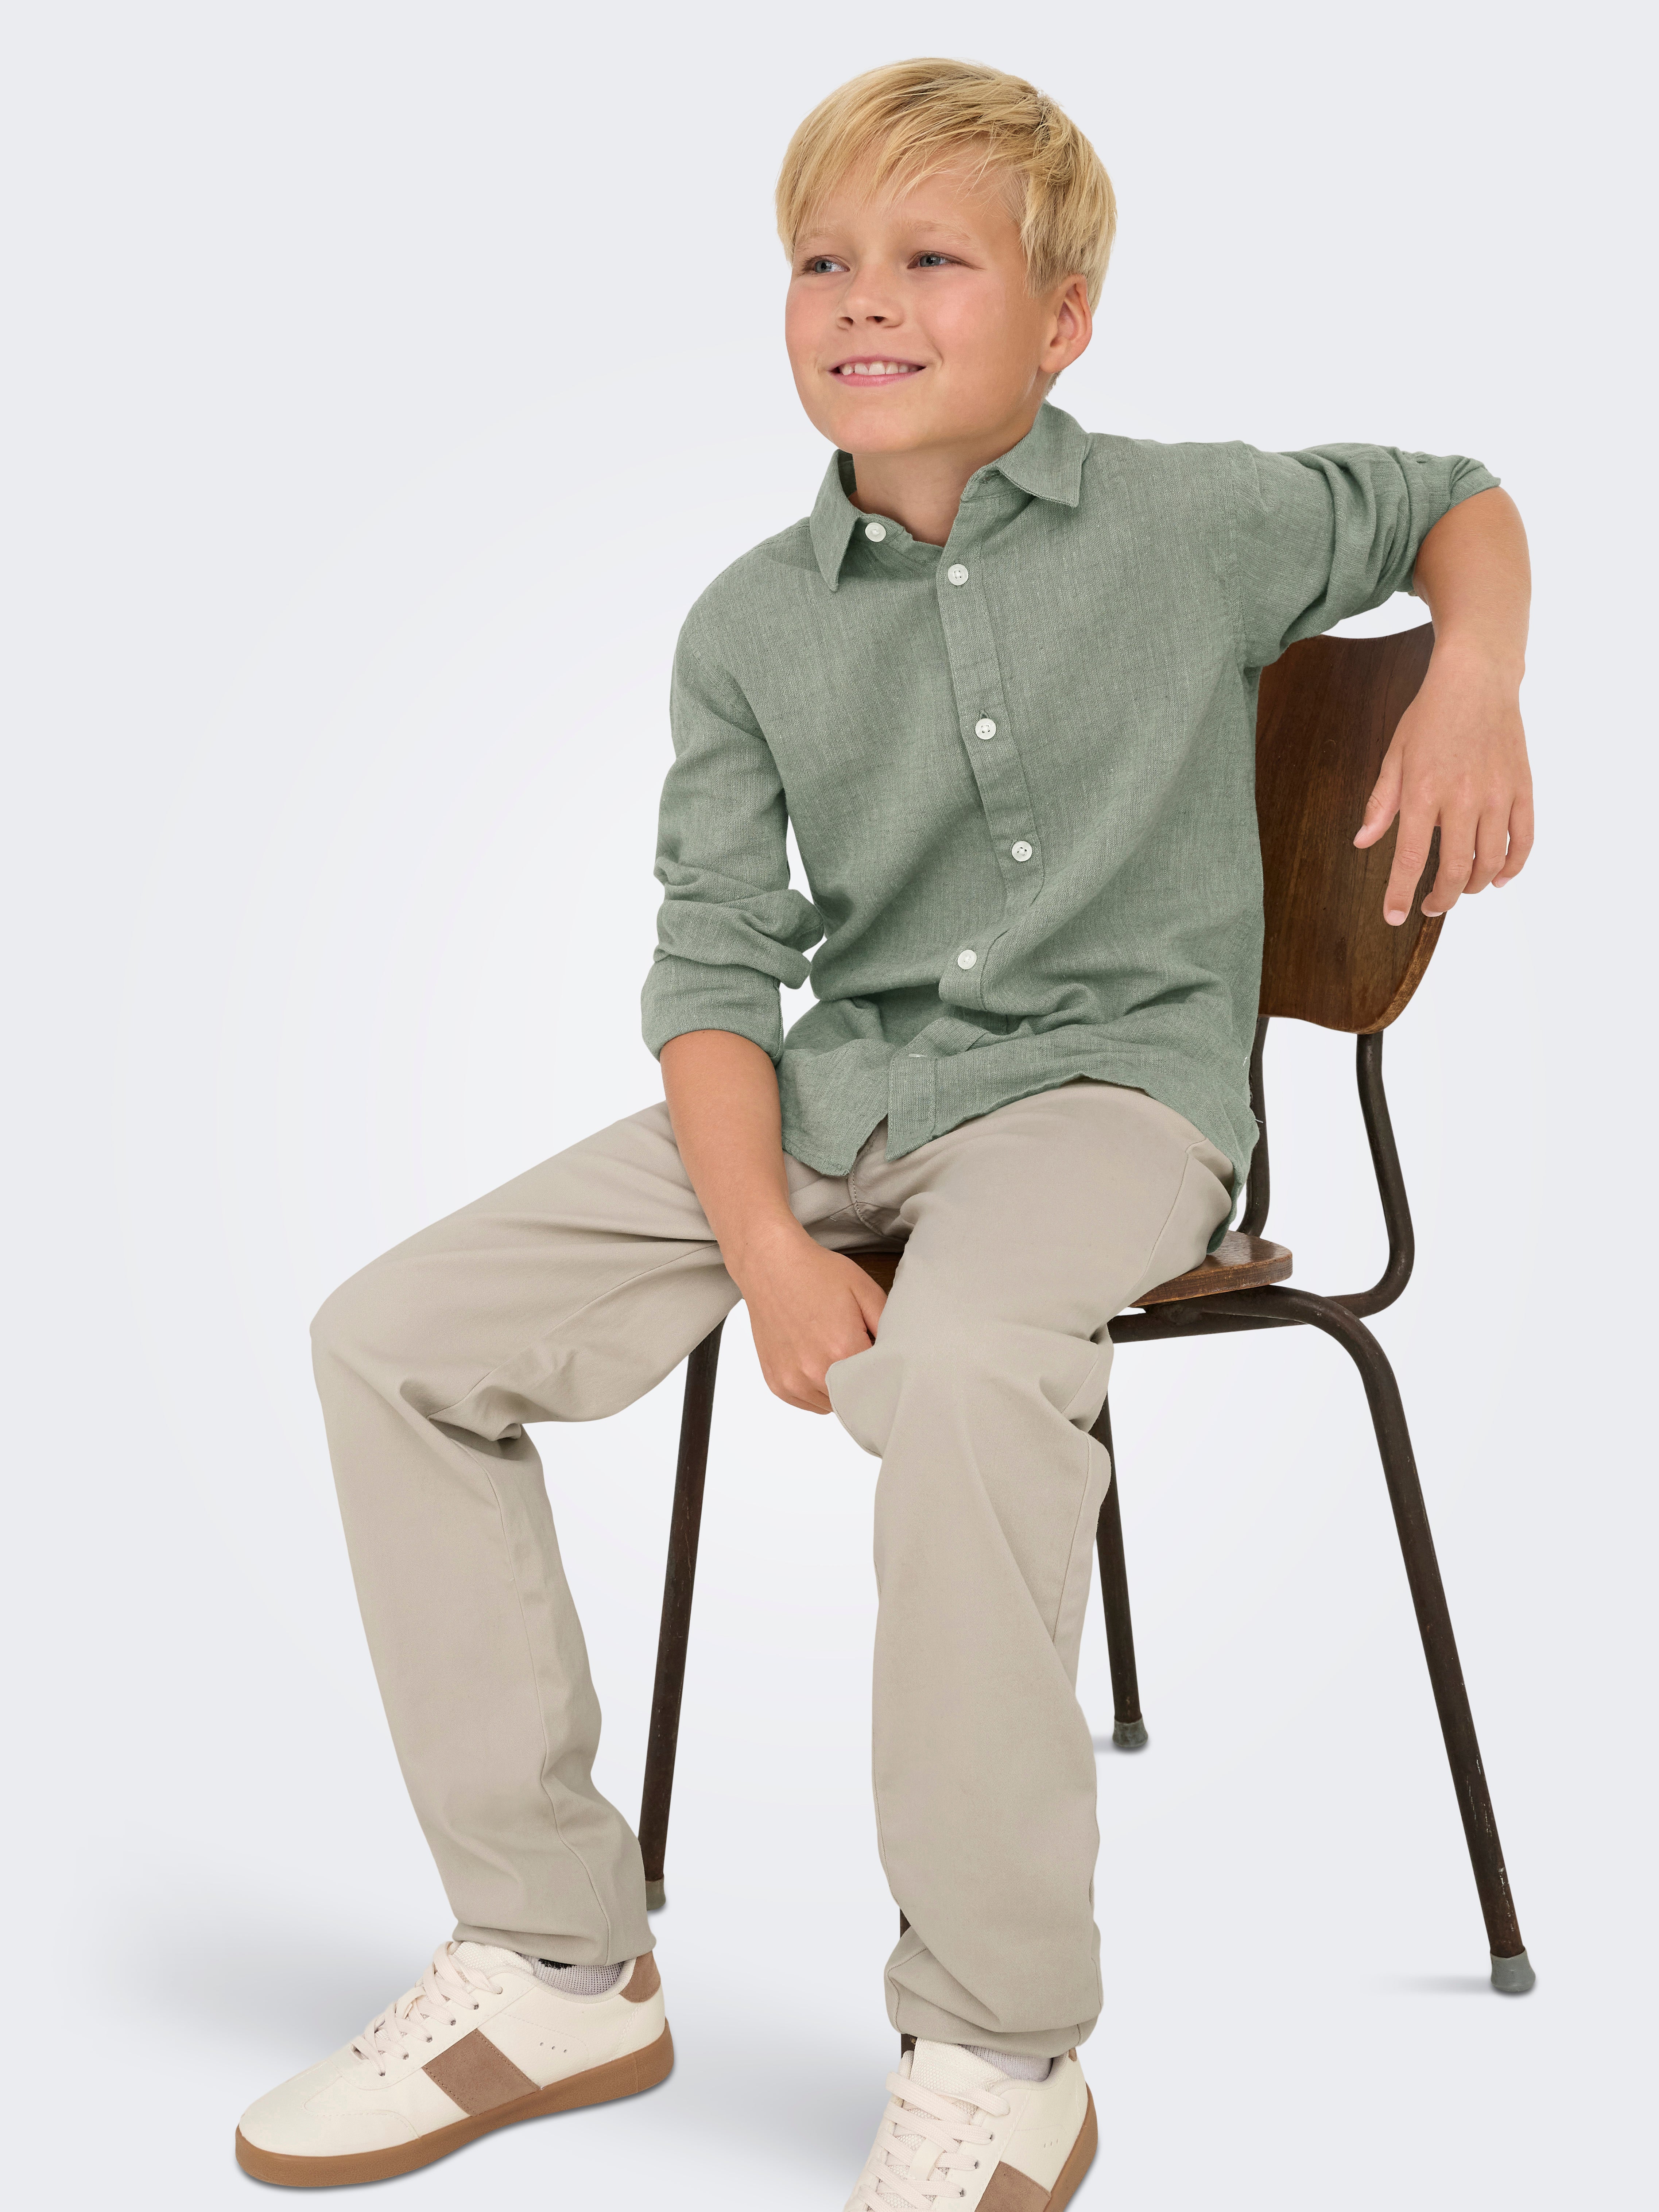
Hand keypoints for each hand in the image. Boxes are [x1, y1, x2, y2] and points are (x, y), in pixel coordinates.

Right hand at [726, 1226, 886, 1413]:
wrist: (771, 1265)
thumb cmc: (817, 1274)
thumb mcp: (865, 1290)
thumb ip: (888, 1327)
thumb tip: (901, 1356)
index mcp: (843, 1350)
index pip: (878, 1385)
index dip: (883, 1374)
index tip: (881, 1362)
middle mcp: (815, 1372)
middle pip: (854, 1399)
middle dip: (861, 1383)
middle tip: (856, 1352)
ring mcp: (792, 1380)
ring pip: (830, 1405)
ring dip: (837, 1389)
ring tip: (832, 1353)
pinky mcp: (776, 1382)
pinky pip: (806, 1402)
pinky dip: (815, 1389)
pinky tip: (814, 1360)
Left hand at [1353, 640, 1532, 922]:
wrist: (1477, 679)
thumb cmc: (1431, 716)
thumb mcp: (1395, 756)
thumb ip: (1381, 804)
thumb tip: (1363, 843)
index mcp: (1424, 792)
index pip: (1410, 858)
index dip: (1400, 894)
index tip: (1394, 917)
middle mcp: (1463, 798)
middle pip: (1456, 869)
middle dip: (1442, 898)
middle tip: (1430, 905)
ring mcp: (1498, 794)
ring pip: (1491, 860)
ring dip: (1474, 885)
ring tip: (1460, 889)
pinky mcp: (1522, 788)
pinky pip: (1523, 839)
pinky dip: (1512, 866)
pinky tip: (1498, 878)